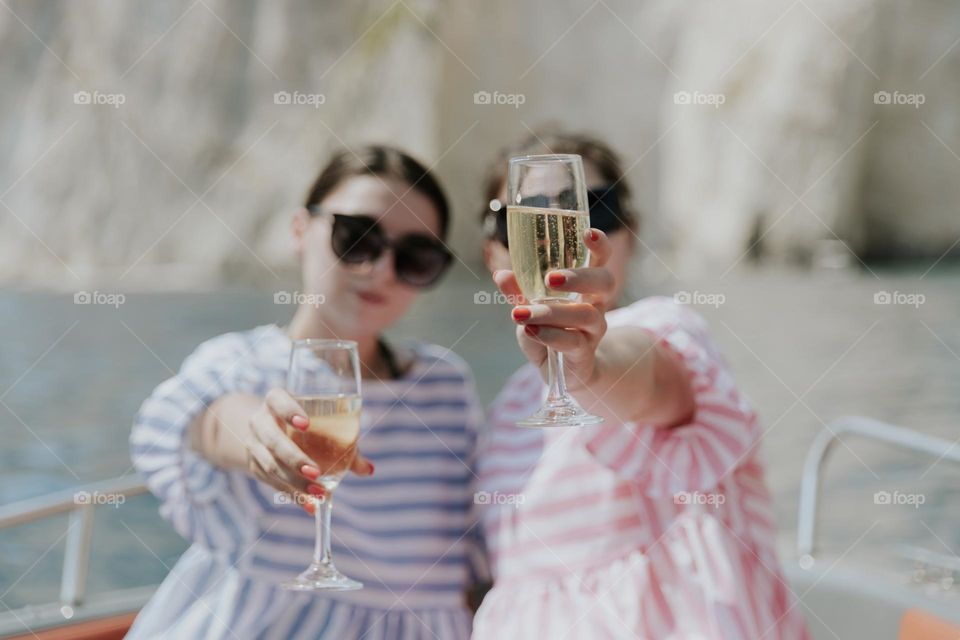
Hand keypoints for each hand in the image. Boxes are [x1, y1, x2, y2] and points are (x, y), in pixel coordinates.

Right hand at [244, 388, 373, 513]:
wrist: (263, 429)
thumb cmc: (302, 423)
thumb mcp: (319, 422)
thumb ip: (345, 442)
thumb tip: (368, 469)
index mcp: (275, 401)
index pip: (277, 400)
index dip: (289, 410)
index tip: (306, 424)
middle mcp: (260, 421)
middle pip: (272, 440)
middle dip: (294, 458)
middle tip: (316, 472)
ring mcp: (253, 444)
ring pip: (270, 465)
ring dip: (296, 482)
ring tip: (320, 493)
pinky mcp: (253, 466)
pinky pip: (271, 483)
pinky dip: (292, 495)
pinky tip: (310, 506)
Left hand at [493, 229, 614, 391]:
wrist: (566, 372)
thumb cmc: (551, 331)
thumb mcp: (532, 308)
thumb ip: (519, 292)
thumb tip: (501, 274)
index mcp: (587, 286)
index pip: (601, 259)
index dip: (600, 245)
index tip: (588, 232)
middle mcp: (596, 304)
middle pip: (604, 282)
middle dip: (579, 277)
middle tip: (551, 278)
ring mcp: (593, 330)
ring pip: (586, 314)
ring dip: (552, 312)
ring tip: (521, 313)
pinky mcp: (584, 353)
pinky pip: (572, 342)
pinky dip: (548, 335)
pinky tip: (529, 330)